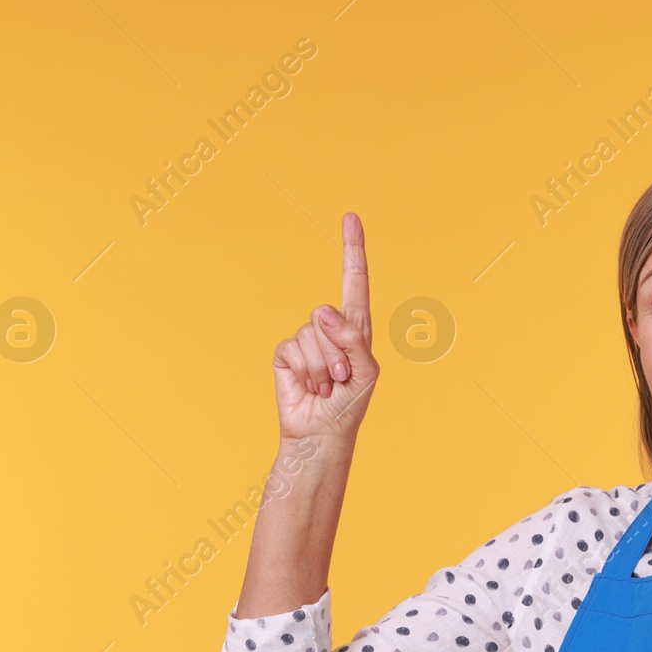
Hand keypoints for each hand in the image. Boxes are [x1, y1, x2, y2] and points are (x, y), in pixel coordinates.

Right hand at [272, 212, 379, 445]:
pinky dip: (303, 372)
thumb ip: (353, 340)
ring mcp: (306, 339)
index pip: (355, 282)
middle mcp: (330, 328)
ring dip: (321, 367)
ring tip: (326, 387)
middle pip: (327, 314)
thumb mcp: (366, 373)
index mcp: (356, 329)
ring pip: (310, 334)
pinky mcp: (285, 353)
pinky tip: (307, 387)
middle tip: (340, 379)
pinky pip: (292, 348)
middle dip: (336, 351)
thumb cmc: (350, 405)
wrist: (322, 433)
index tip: (351, 218)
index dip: (353, 250)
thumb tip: (322, 313)